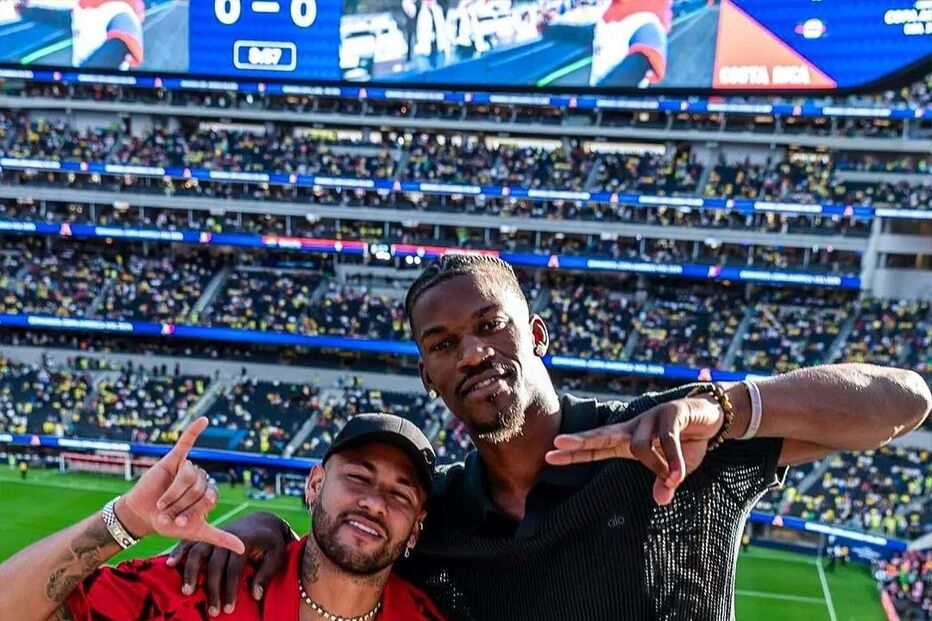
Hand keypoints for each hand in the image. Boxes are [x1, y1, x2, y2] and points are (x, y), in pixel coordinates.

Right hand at [117, 417, 244, 553]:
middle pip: (199, 487)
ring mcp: (187, 469)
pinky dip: (194, 430)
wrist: (142, 517)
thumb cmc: (168, 524)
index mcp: (208, 494)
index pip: (210, 498)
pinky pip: (186, 442)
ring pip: (188, 476)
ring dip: (173, 494)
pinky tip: (205, 419)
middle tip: (167, 513)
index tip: (181, 522)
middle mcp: (201, 479)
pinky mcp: (173, 460)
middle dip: (180, 504)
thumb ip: (220, 537)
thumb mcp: (196, 532)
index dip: (194, 511)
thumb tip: (243, 548)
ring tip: (162, 504)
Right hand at [166, 512, 291, 615]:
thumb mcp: (276, 556)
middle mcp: (227, 536)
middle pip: (215, 564)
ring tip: (187, 592)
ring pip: (199, 551)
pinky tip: (169, 564)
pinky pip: (190, 541)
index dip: (231, 589)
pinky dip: (179, 551)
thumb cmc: (271, 543)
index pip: (235, 568)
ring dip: (191, 571)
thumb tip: (255, 595)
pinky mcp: (207, 534)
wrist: (263, 521)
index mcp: (246, 542)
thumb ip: (265, 575)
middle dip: (212, 589)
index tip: (228, 609)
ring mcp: (215, 533)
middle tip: (212, 611)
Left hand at [545, 394, 724, 504]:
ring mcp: (650, 418)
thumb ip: (664, 482)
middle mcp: (633, 428)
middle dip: (579, 440)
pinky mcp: (670, 412)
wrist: (712, 418)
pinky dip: (673, 460)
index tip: (549, 457)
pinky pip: (666, 441)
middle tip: (557, 444)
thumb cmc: (686, 443)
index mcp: (627, 441)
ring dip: (657, 467)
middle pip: (601, 435)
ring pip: (640, 447)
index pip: (595, 448)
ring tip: (673, 478)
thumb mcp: (673, 469)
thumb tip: (661, 500)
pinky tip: (677, 475)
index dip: (573, 453)